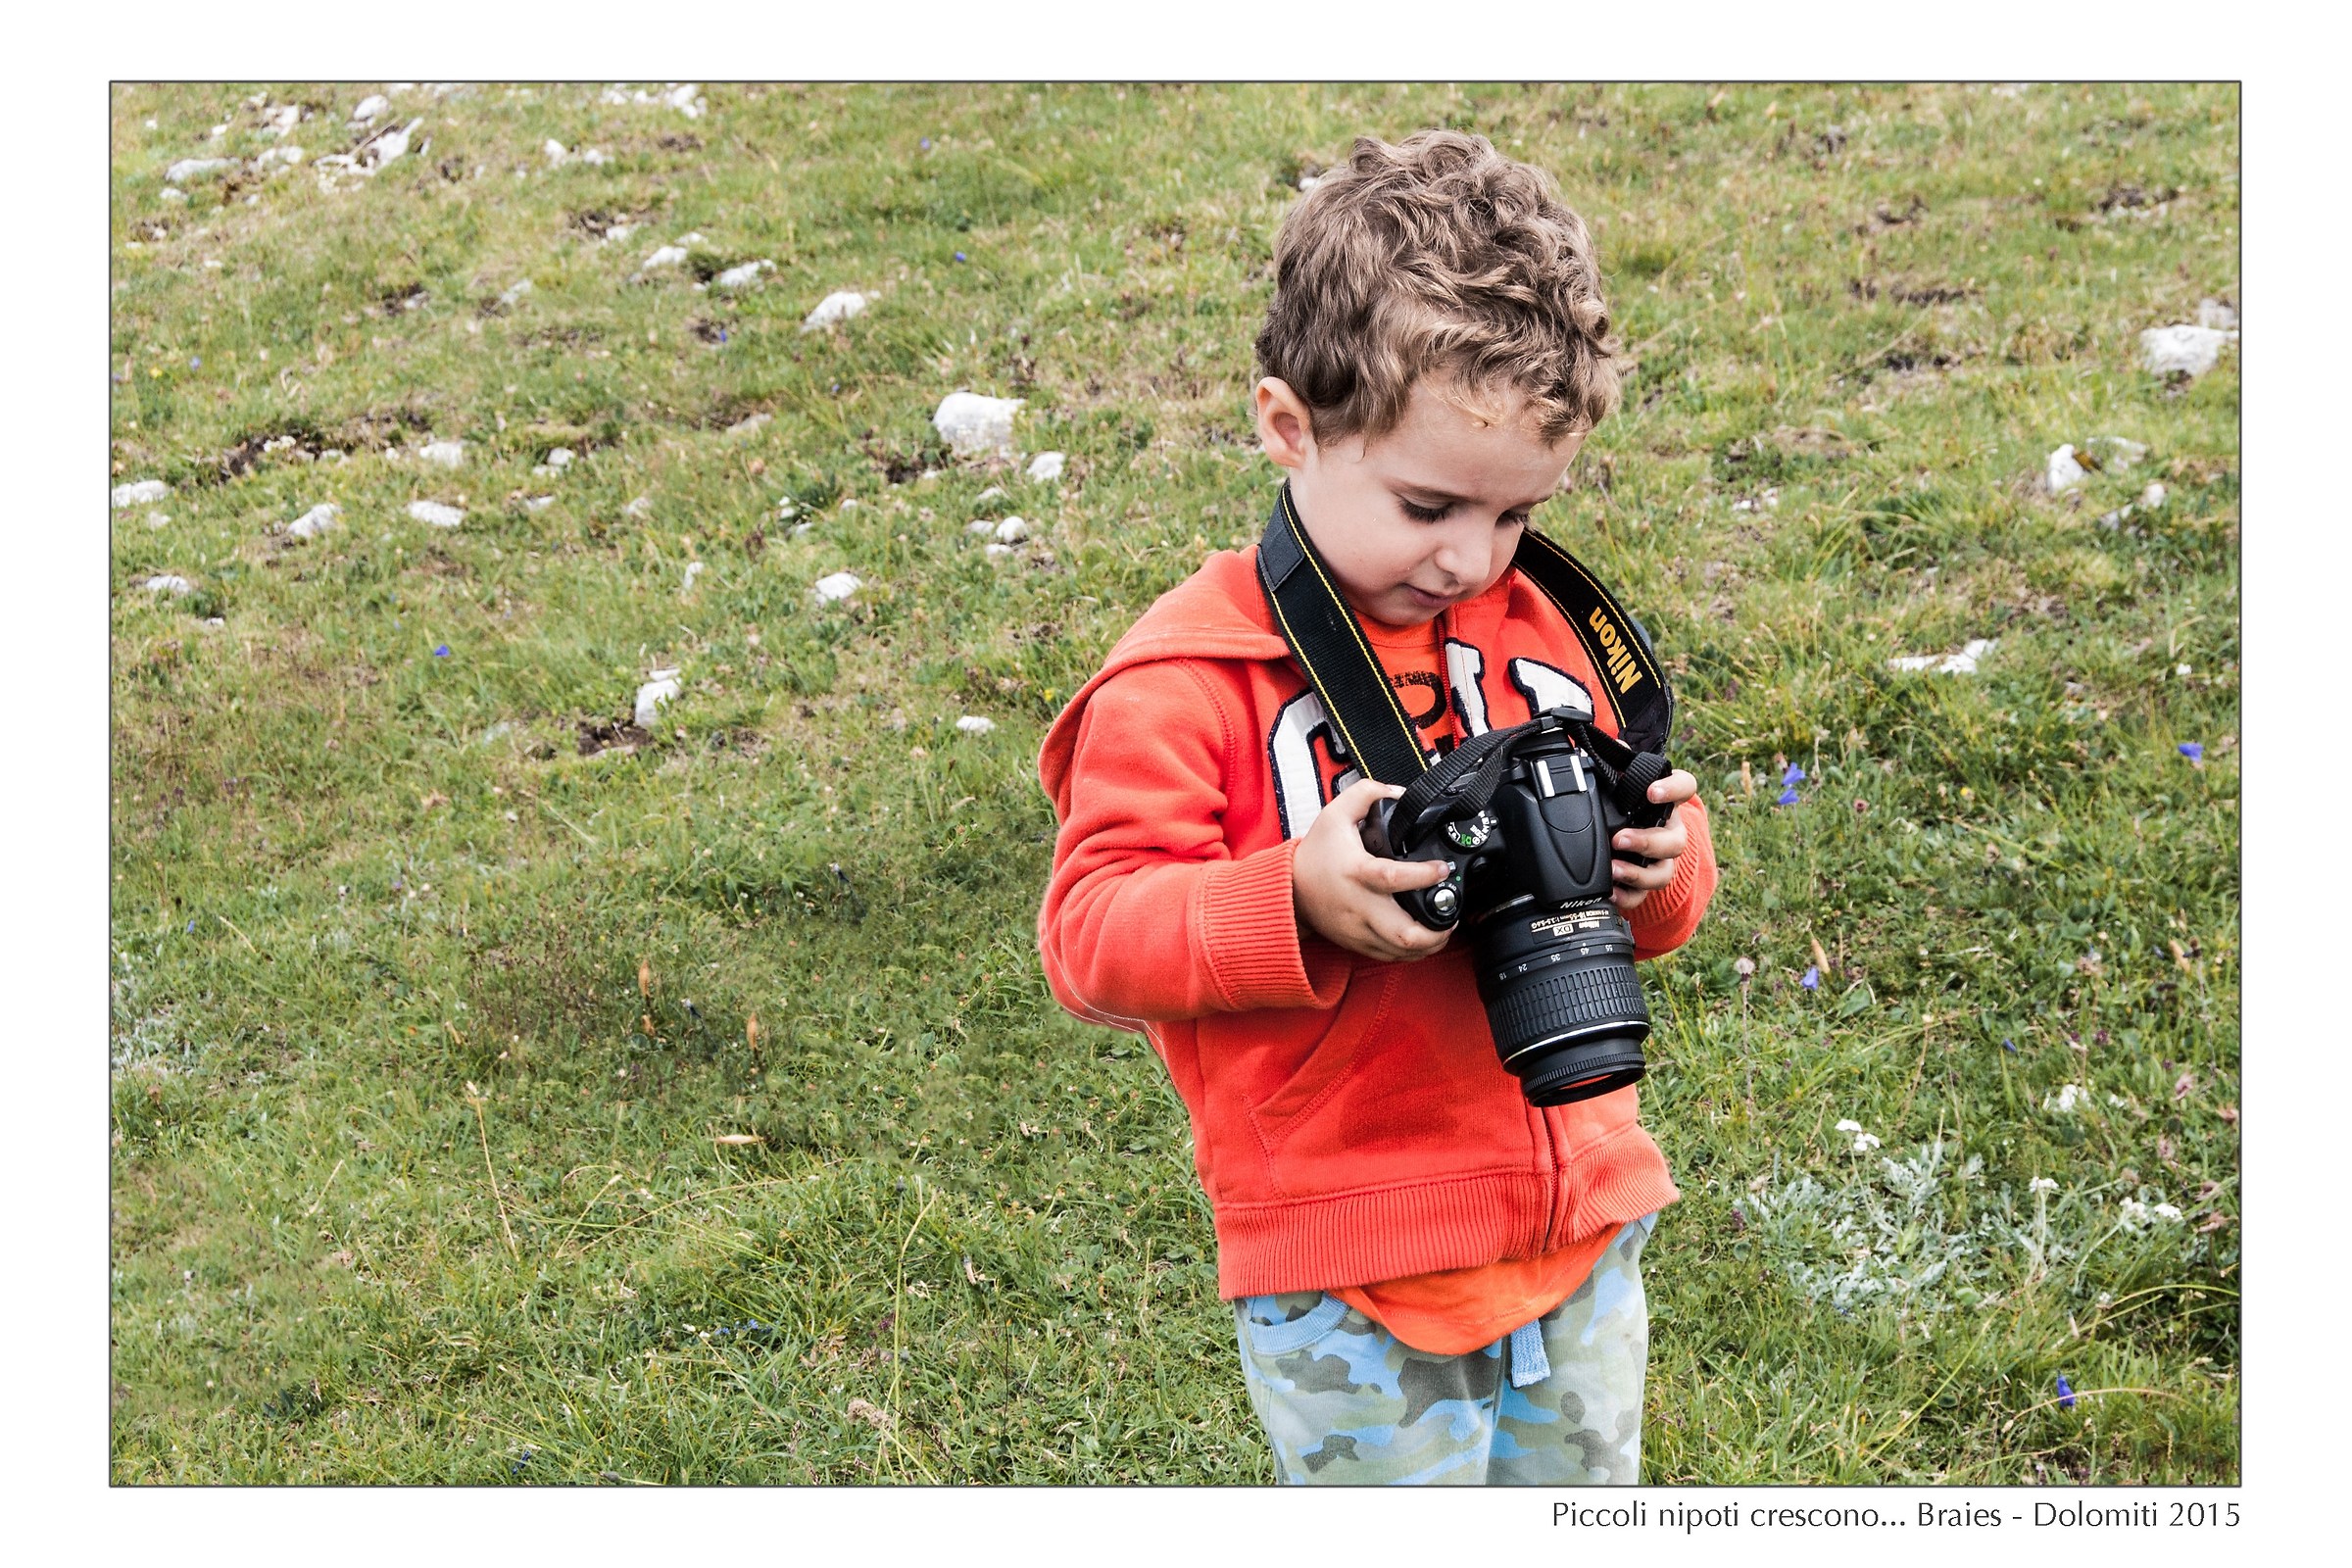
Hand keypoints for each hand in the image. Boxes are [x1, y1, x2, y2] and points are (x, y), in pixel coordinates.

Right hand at [1293, 778, 1456, 963]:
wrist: (1288, 889)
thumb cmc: (1314, 854)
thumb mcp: (1335, 814)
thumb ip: (1366, 794)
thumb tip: (1398, 792)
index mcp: (1357, 872)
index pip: (1394, 878)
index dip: (1424, 876)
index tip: (1443, 869)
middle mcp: (1359, 906)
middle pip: (1403, 932)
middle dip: (1437, 931)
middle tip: (1452, 915)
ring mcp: (1358, 929)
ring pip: (1401, 950)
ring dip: (1430, 944)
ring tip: (1444, 929)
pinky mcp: (1357, 943)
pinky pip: (1390, 956)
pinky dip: (1412, 952)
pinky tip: (1423, 940)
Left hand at [1611, 769, 1698, 914]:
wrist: (1623, 840)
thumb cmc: (1626, 804)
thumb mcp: (1620, 783)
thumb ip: (1620, 763)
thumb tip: (1617, 744)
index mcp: (1666, 802)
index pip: (1686, 787)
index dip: (1673, 789)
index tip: (1651, 792)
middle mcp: (1669, 832)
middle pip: (1675, 841)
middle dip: (1648, 841)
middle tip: (1619, 839)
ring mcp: (1660, 861)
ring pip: (1664, 873)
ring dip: (1639, 873)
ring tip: (1613, 870)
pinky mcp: (1645, 884)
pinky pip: (1644, 896)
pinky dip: (1628, 897)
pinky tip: (1610, 892)